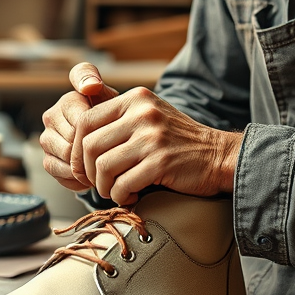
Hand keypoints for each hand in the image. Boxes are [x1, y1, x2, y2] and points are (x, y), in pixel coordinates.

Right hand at [38, 62, 118, 191]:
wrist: (110, 141)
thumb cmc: (114, 120)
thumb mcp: (113, 99)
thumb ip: (101, 86)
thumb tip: (90, 85)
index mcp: (68, 101)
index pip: (81, 122)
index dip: (95, 133)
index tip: (105, 138)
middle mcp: (52, 117)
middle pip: (72, 142)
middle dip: (92, 153)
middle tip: (110, 159)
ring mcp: (47, 139)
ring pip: (66, 158)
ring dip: (85, 167)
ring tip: (102, 167)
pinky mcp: (47, 159)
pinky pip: (61, 173)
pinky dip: (78, 179)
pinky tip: (91, 175)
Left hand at [71, 87, 242, 205]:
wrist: (219, 156)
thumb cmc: (177, 141)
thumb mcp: (149, 115)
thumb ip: (118, 117)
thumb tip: (75, 133)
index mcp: (136, 98)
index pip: (85, 120)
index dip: (76, 148)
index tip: (82, 166)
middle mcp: (142, 113)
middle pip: (89, 145)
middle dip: (88, 171)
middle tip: (98, 183)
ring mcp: (152, 137)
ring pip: (103, 166)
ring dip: (104, 187)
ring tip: (116, 190)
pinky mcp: (161, 162)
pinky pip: (123, 184)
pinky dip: (122, 195)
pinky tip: (132, 195)